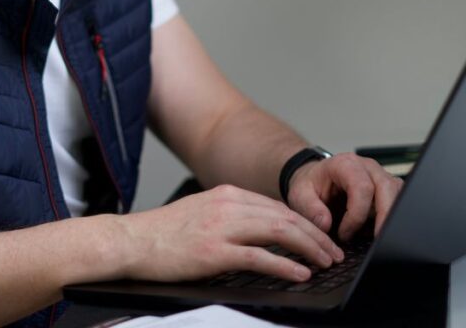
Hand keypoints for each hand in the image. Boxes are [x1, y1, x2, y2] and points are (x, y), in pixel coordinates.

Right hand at [120, 184, 343, 282]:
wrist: (134, 240)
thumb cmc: (165, 232)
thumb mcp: (201, 212)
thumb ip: (230, 215)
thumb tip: (259, 230)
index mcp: (225, 194)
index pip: (276, 206)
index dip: (304, 223)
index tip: (321, 237)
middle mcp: (227, 204)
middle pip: (284, 216)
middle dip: (315, 234)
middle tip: (334, 251)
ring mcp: (221, 227)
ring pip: (278, 231)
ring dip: (308, 248)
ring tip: (326, 262)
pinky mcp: (214, 252)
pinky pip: (259, 257)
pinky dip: (284, 265)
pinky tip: (300, 273)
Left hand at [286, 153, 402, 241]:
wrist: (315, 179)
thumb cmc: (311, 184)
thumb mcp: (300, 194)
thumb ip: (310, 208)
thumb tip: (326, 224)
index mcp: (345, 164)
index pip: (362, 188)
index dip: (357, 215)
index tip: (345, 233)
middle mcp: (367, 167)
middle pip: (388, 188)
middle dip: (385, 218)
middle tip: (376, 243)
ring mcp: (380, 177)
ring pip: (399, 195)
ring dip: (391, 218)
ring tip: (378, 240)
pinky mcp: (388, 190)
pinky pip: (400, 203)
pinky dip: (393, 219)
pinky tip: (380, 233)